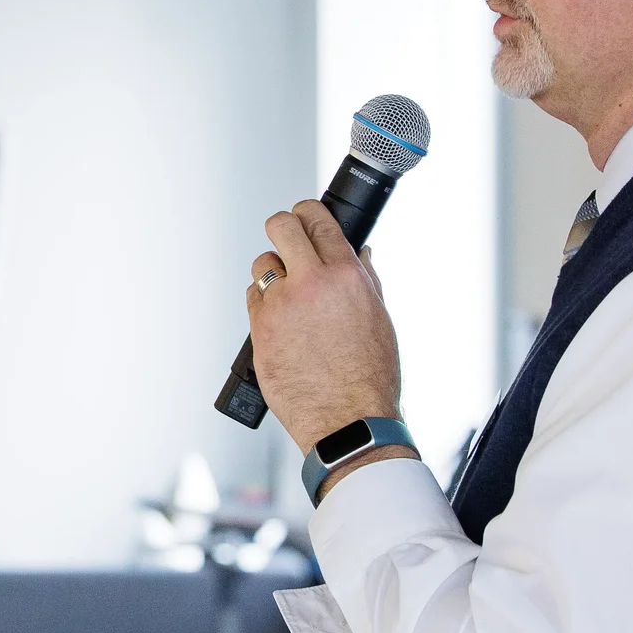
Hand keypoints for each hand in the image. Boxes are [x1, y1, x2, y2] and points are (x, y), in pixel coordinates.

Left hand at [248, 202, 404, 455]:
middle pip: (281, 226)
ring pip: (262, 264)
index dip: (309, 212)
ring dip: (273, 274)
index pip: (319, 219)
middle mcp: (312, 284)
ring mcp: (281, 306)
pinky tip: (282, 324)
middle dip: (283, 228)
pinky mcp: (260, 329)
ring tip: (290, 297)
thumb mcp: (379, 319)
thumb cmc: (370, 377)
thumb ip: (365, 279)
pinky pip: (253, 299)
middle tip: (288, 240)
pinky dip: (265, 305)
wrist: (348, 420)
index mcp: (347, 276)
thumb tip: (360, 253)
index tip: (305, 215)